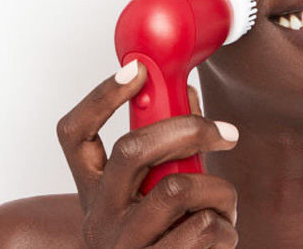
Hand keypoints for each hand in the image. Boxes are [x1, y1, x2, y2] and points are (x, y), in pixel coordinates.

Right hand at [56, 61, 238, 247]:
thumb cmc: (161, 236)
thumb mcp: (150, 194)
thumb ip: (166, 151)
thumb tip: (186, 95)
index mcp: (93, 191)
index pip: (75, 135)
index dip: (101, 97)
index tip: (136, 69)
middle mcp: (99, 216)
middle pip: (133, 149)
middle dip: (189, 129)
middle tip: (226, 132)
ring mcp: (125, 244)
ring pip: (180, 188)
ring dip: (220, 190)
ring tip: (224, 203)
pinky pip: (205, 227)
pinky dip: (227, 226)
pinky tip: (221, 234)